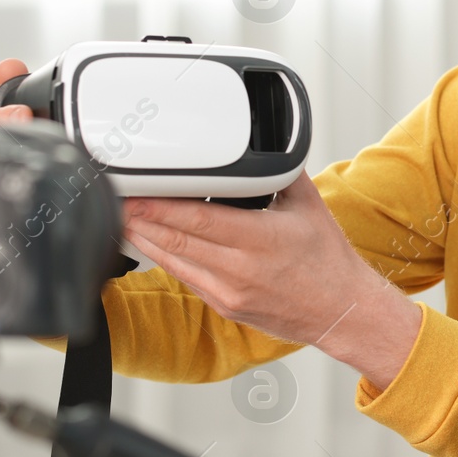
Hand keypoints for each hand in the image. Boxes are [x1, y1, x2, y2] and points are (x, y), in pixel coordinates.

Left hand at [121, 171, 422, 388]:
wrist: (341, 310)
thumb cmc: (327, 261)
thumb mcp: (308, 204)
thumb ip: (278, 172)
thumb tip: (261, 145)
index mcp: (261, 240)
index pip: (197, 220)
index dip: (159, 207)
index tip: (136, 192)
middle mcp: (241, 269)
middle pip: (176, 240)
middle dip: (140, 219)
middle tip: (116, 198)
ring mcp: (229, 292)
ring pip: (173, 262)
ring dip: (144, 239)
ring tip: (122, 218)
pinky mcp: (224, 305)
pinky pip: (185, 278)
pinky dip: (164, 258)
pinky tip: (150, 243)